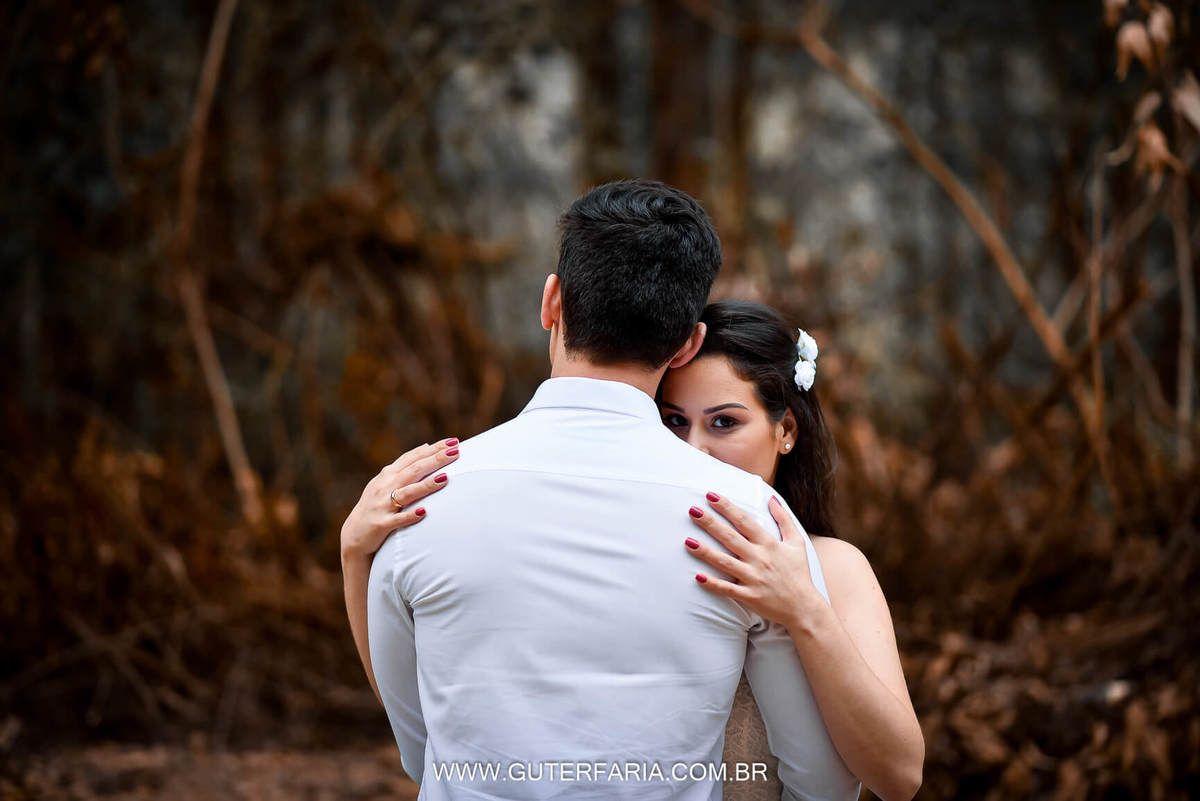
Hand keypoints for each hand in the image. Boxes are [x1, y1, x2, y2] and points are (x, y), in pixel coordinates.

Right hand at [339, 438, 459, 562]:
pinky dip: (410, 515)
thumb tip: (427, 446)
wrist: (354, 534)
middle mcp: (385, 487)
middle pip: (413, 470)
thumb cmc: (376, 505)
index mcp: (388, 475)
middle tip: (455, 452)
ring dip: (426, 485)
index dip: (433, 449)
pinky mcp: (381, 524)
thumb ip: (405, 466)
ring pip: (407, 493)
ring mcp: (382, 505)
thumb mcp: (386, 481)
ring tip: (445, 478)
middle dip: (435, 460)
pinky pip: (398, 519)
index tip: (453, 442)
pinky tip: (424, 512)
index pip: (413, 458)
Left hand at [685, 493, 825, 630]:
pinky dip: (713, 584)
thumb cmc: (799, 573)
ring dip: (705, 552)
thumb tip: (771, 498)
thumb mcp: (797, 542)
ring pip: (725, 562)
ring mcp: (754, 578)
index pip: (744, 521)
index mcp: (769, 544)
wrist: (804, 607)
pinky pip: (728, 589)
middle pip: (730, 537)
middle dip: (710, 523)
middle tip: (692, 511)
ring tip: (687, 541)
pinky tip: (697, 577)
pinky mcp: (750, 596)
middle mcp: (760, 558)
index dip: (727, 507)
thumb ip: (784, 519)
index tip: (711, 496)